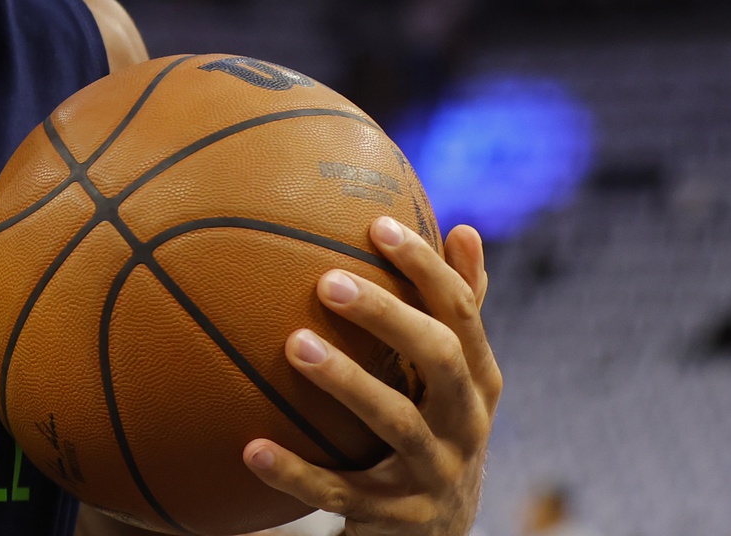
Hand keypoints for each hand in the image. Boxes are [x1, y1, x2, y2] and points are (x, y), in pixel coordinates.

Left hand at [242, 218, 500, 535]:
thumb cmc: (436, 433)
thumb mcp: (455, 381)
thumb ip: (458, 312)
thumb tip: (464, 228)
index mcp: (479, 380)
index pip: (461, 312)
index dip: (425, 267)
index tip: (378, 224)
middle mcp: (467, 425)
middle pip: (439, 357)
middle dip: (388, 315)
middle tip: (329, 282)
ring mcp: (436, 475)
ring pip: (395, 421)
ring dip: (345, 380)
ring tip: (293, 344)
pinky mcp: (397, 518)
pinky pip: (341, 493)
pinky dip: (296, 473)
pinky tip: (251, 448)